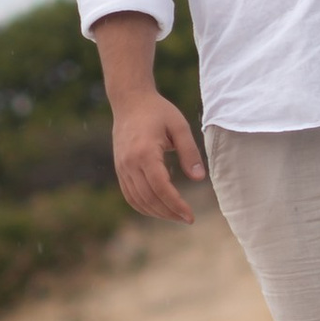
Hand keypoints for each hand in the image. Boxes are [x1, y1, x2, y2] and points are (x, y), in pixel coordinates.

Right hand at [112, 89, 205, 222]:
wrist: (130, 101)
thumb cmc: (158, 111)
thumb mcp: (179, 126)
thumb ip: (190, 152)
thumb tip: (199, 179)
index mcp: (145, 152)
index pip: (160, 187)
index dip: (175, 204)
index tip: (190, 215)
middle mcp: (129, 163)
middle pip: (148, 198)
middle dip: (169, 213)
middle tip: (187, 219)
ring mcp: (122, 167)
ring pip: (137, 200)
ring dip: (156, 212)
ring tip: (176, 216)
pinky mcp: (120, 169)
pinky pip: (129, 194)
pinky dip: (143, 206)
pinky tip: (159, 209)